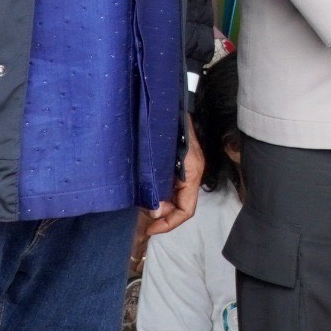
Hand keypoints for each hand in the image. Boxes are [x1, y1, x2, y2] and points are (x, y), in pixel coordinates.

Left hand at [147, 116, 205, 234]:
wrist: (164, 102)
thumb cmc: (164, 126)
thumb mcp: (158, 158)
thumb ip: (157, 185)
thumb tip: (156, 211)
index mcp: (192, 173)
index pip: (187, 210)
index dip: (169, 223)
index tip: (150, 228)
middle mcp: (191, 173)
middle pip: (179, 205)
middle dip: (160, 213)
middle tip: (139, 213)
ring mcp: (185, 168)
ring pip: (172, 196)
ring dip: (156, 203)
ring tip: (138, 202)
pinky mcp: (176, 163)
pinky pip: (168, 185)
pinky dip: (155, 192)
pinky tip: (142, 190)